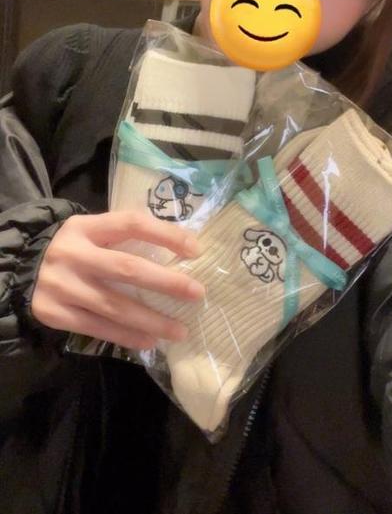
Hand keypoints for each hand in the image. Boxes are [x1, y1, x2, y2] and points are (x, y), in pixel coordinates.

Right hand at [32, 211, 203, 349]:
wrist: (20, 270)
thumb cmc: (74, 250)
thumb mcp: (91, 232)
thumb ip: (124, 237)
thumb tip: (179, 252)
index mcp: (85, 227)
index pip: (131, 223)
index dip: (165, 234)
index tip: (195, 249)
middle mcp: (72, 254)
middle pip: (127, 268)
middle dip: (166, 282)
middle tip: (197, 293)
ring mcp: (62, 286)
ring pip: (114, 306)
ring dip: (151, 320)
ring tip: (180, 330)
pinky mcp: (54, 313)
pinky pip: (97, 328)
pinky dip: (126, 337)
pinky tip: (149, 341)